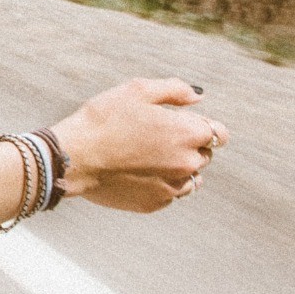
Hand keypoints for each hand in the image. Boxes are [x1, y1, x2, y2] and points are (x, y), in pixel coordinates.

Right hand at [48, 78, 227, 212]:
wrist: (74, 157)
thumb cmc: (103, 119)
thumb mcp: (137, 91)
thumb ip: (175, 90)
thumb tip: (198, 96)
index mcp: (188, 133)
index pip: (220, 133)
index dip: (203, 125)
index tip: (183, 123)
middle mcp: (187, 163)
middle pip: (204, 155)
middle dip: (189, 145)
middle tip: (156, 137)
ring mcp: (172, 187)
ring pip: (190, 178)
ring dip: (178, 167)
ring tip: (148, 157)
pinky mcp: (155, 203)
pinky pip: (170, 193)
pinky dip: (161, 183)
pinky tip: (137, 172)